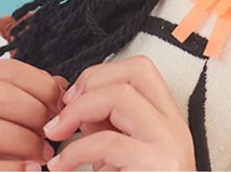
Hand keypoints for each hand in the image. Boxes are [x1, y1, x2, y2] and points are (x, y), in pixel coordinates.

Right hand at [0, 58, 66, 170]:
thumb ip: (25, 96)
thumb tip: (59, 88)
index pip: (5, 71)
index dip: (40, 85)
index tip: (59, 103)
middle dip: (34, 113)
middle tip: (52, 131)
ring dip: (26, 142)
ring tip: (43, 154)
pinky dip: (10, 168)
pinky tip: (29, 170)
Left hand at [44, 55, 195, 170]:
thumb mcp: (119, 161)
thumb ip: (105, 130)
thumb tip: (74, 108)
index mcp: (167, 121)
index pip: (142, 69)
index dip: (102, 73)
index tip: (73, 100)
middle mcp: (174, 127)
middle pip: (135, 73)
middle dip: (90, 85)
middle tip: (61, 117)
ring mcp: (170, 146)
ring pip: (123, 97)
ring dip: (79, 112)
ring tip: (56, 138)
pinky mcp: (158, 167)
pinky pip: (109, 143)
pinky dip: (75, 151)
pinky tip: (60, 168)